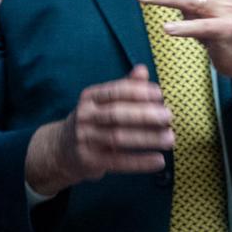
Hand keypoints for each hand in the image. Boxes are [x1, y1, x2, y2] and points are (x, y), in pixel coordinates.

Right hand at [24, 65, 172, 196]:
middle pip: (116, 113)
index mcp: (89, 97)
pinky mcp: (88, 160)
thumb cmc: (92, 122)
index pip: (115, 91)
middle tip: (169, 117)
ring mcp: (84, 139)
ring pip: (118, 138)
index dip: (138, 91)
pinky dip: (140, 162)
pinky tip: (159, 161)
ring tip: (170, 139)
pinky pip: (118, 162)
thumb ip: (124, 87)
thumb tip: (143, 70)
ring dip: (147, 138)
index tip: (160, 95)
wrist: (62, 149)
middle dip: (145, 114)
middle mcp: (84, 116)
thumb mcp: (102, 102)